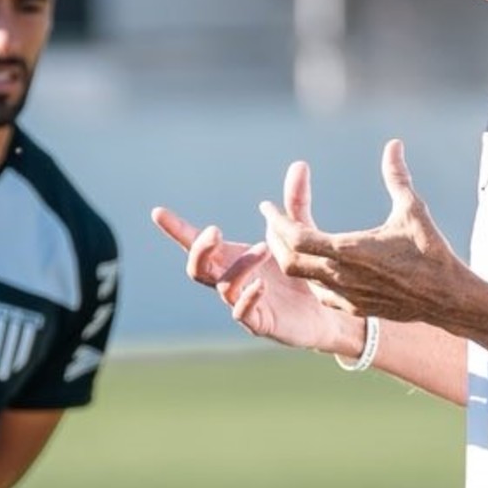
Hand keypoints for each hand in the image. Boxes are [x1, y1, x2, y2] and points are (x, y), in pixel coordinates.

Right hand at [151, 162, 362, 355]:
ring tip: (265, 247)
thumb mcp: (301, 234)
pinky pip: (242, 314)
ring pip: (223, 286)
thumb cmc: (306, 275)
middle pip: (197, 268)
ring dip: (240, 265)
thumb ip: (295, 204)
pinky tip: (261, 284)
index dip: (177, 230)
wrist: (330, 314)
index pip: (198, 243)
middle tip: (215, 231)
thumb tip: (299, 164)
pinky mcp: (260, 323)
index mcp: (234, 258)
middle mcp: (233, 280)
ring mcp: (243, 303)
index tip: (158, 212)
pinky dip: (247, 297)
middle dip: (199, 249)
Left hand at [257, 140, 462, 325]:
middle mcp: (341, 276)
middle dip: (275, 240)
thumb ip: (397, 177)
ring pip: (302, 279)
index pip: (296, 237)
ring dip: (291, 258)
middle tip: (272, 222)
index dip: (276, 221)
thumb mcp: (413, 209)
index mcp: (349, 251)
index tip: (267, 206)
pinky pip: (320, 293)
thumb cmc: (431, 251)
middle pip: (289, 261)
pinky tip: (314, 264)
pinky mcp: (354, 306)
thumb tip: (393, 144)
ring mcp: (346, 295)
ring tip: (287, 239)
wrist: (447, 297)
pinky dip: (310, 276)